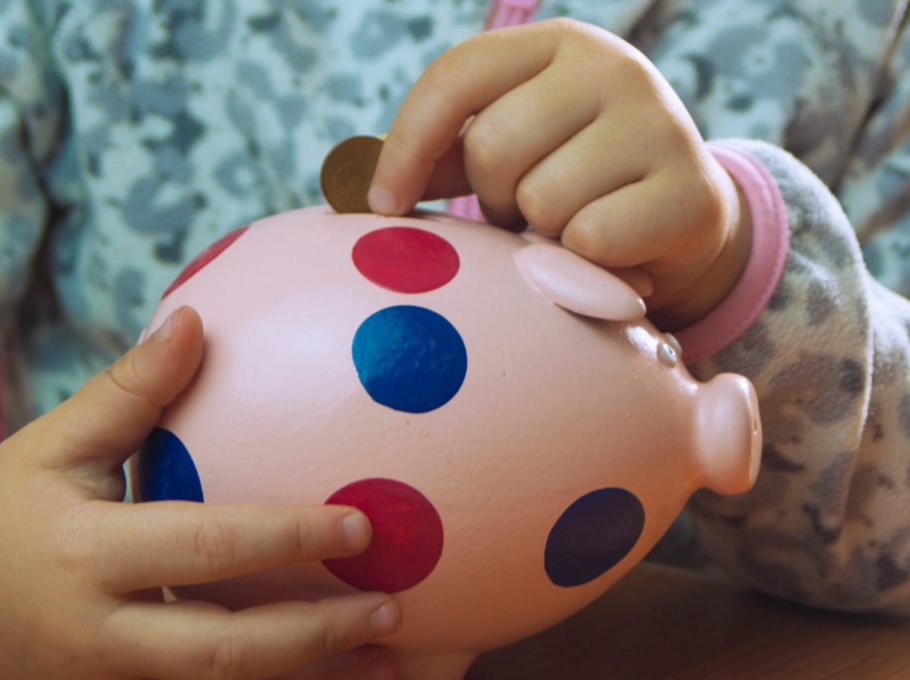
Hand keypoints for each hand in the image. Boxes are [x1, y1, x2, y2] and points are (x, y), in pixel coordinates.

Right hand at [0, 306, 399, 679]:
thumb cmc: (4, 503)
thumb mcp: (57, 438)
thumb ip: (130, 387)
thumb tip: (194, 320)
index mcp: (86, 555)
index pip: (208, 549)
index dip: (290, 539)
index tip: (363, 524)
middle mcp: (98, 635)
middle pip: (226, 654)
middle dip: (318, 636)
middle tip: (394, 605)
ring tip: (385, 655)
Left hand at [370, 18, 751, 328]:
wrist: (684, 218)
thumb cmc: (579, 181)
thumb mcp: (516, 151)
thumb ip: (448, 156)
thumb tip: (360, 184)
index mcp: (557, 46)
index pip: (457, 76)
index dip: (407, 144)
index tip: (383, 203)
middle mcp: (612, 68)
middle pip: (493, 146)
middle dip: (494, 196)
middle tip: (526, 208)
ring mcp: (658, 124)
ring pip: (542, 198)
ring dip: (541, 233)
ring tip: (572, 226)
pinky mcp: (689, 191)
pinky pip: (590, 238)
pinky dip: (584, 262)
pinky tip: (610, 253)